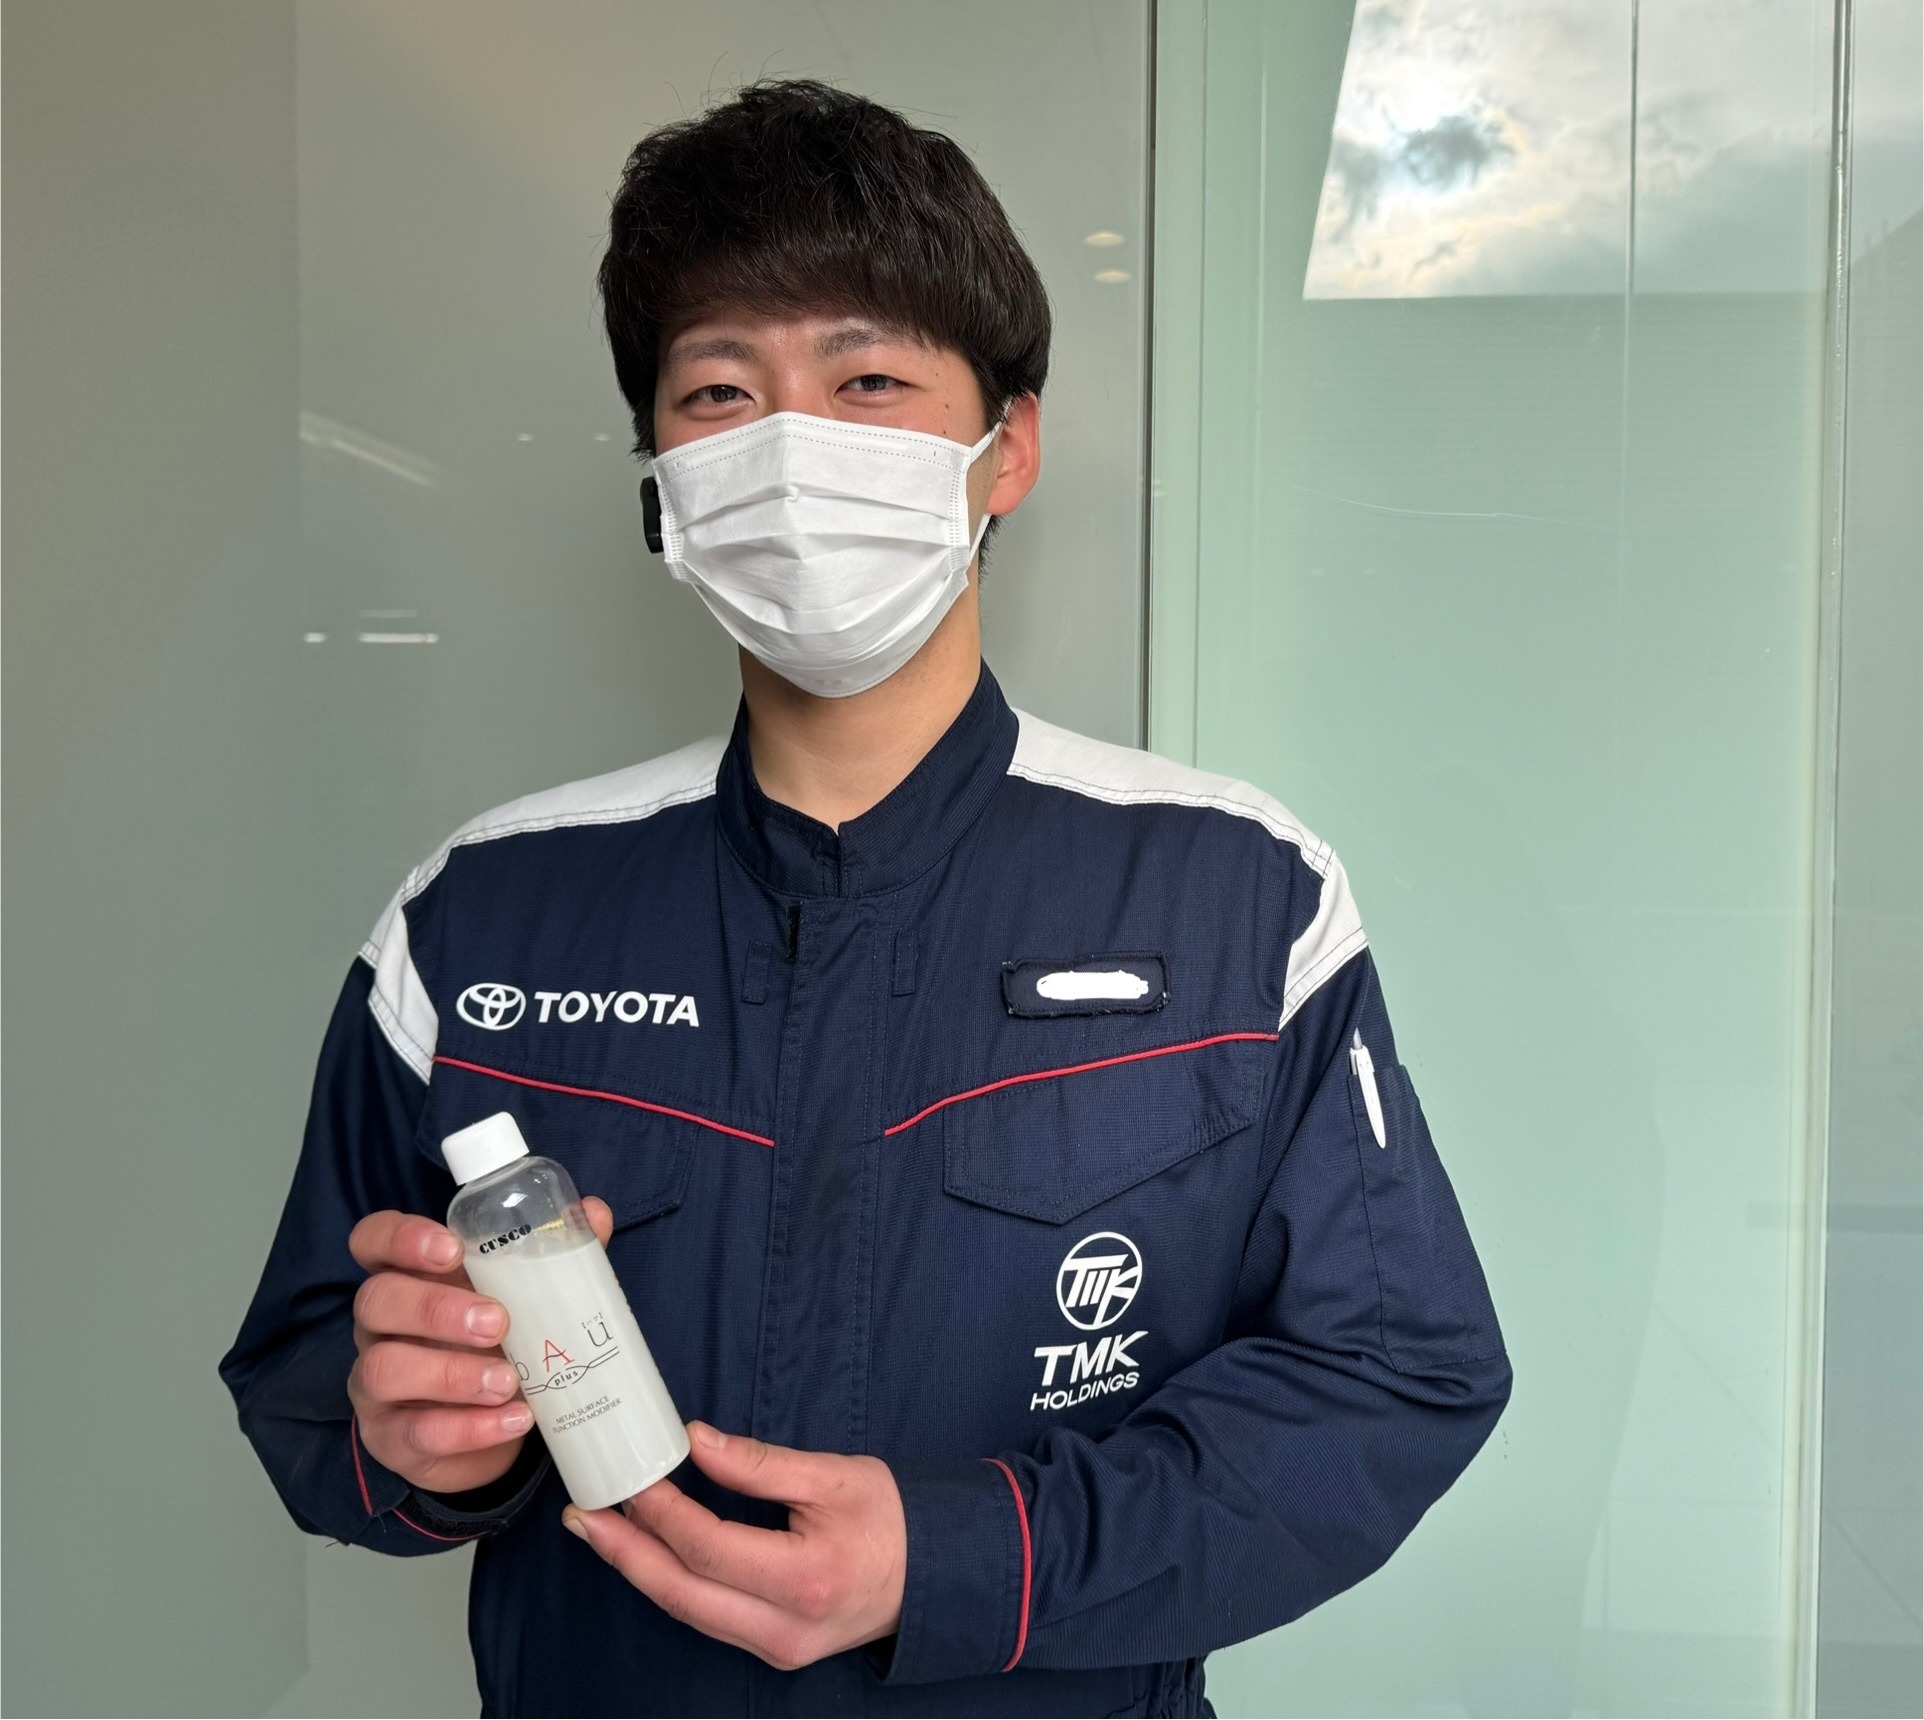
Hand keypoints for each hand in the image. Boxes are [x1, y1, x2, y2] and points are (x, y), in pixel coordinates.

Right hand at [346, 1197, 613, 1494]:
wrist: (492, 1429)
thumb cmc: (502, 1344)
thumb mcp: (527, 1297)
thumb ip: (554, 1256)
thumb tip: (593, 1213)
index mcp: (409, 1276)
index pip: (375, 1240)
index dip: (401, 1238)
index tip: (451, 1249)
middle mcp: (382, 1325)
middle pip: (377, 1300)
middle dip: (435, 1308)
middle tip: (498, 1322)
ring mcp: (377, 1383)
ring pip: (385, 1368)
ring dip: (452, 1375)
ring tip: (508, 1381)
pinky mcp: (391, 1437)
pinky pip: (415, 1432)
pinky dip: (469, 1428)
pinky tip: (513, 1420)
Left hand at [563, 1424, 907, 1670]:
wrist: (936, 1576)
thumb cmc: (892, 1519)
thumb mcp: (833, 1476)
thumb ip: (759, 1464)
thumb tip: (694, 1442)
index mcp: (805, 1578)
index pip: (710, 1547)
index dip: (663, 1513)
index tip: (633, 1478)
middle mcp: (784, 1628)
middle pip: (683, 1593)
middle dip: (624, 1553)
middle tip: (583, 1516)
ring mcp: (777, 1648)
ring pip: (688, 1612)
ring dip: (638, 1570)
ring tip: (600, 1530)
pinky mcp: (773, 1650)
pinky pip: (707, 1619)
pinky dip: (670, 1583)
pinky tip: (646, 1554)